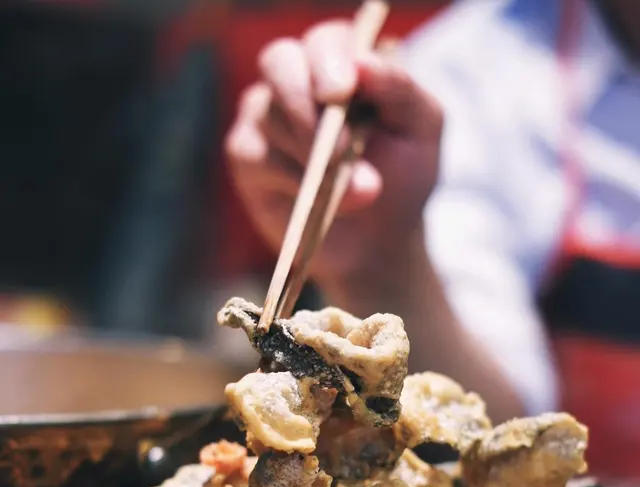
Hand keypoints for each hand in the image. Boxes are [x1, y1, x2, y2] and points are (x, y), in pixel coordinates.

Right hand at [225, 20, 442, 286]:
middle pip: (280, 62)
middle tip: (337, 150)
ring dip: (313, 160)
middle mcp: (298, 78)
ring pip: (270, 116)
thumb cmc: (403, 177)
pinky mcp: (247, 155)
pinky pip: (256, 155)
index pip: (325, 41)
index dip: (328, 61)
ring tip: (356, 194)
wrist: (379, 240)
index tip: (342, 91)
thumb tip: (362, 63)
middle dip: (306, 103)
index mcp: (342, 61)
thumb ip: (399, 89)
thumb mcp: (421, 131)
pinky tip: (320, 203)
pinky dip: (293, 181)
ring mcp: (266, 115)